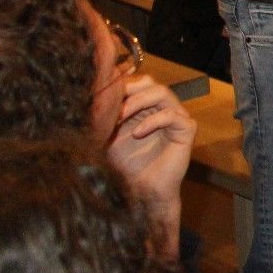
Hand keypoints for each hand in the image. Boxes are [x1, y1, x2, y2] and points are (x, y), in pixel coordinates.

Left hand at [106, 76, 195, 258]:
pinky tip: (137, 134)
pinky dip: (153, 121)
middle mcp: (161, 108)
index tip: (99, 97)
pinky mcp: (186, 130)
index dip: (118, 85)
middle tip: (110, 106)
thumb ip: (104, 115)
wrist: (140, 190)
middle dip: (127, 91)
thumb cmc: (124, 164)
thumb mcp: (108, 135)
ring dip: (138, 102)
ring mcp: (176, 117)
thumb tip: (86, 95)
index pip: (134, 82)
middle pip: (149, 82)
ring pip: (162, 93)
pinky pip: (172, 115)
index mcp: (144, 106)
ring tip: (121, 118)